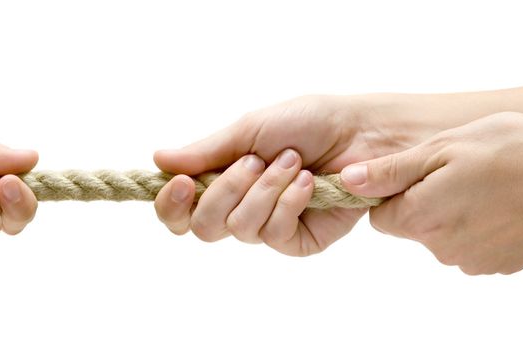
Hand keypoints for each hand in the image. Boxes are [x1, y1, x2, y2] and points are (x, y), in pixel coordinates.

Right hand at [153, 95, 465, 255]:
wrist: (363, 132)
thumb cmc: (311, 122)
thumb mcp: (250, 129)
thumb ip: (205, 151)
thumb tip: (158, 159)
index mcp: (221, 179)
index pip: (179, 210)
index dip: (171, 204)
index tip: (180, 182)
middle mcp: (239, 207)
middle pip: (202, 226)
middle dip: (224, 191)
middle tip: (253, 161)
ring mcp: (269, 227)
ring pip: (238, 229)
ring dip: (264, 190)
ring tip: (292, 162)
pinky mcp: (299, 241)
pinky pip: (274, 234)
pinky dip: (288, 203)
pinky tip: (308, 182)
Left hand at [340, 112, 522, 273]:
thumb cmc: (511, 150)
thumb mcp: (443, 147)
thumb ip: (392, 171)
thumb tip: (347, 181)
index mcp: (419, 218)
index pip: (381, 215)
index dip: (396, 191)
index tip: (421, 171)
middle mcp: (439, 248)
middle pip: (414, 226)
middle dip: (427, 202)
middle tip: (460, 171)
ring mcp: (471, 261)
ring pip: (445, 236)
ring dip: (456, 214)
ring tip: (487, 184)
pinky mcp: (500, 265)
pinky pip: (476, 245)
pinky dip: (484, 227)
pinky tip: (505, 202)